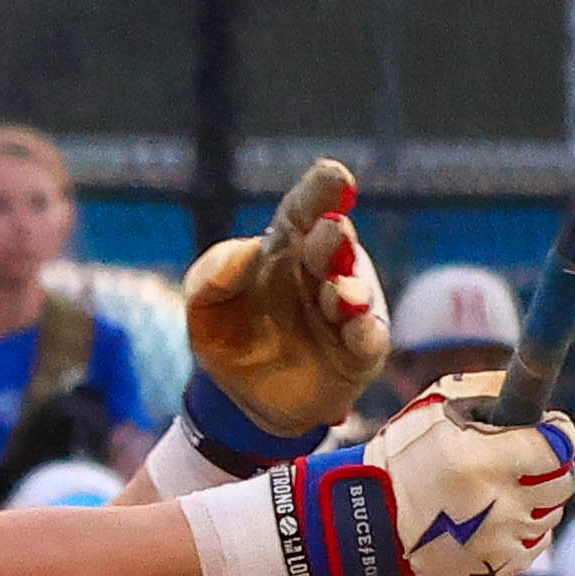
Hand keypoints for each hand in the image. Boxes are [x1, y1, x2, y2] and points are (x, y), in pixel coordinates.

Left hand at [180, 158, 387, 448]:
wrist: (240, 399)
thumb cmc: (227, 336)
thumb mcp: (204, 306)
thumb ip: (213, 274)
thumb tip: (248, 251)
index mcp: (287, 246)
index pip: (306, 208)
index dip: (322, 190)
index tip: (336, 177)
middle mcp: (322, 271)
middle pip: (336, 244)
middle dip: (335, 237)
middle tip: (331, 231)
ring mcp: (344, 312)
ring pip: (357, 291)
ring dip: (351, 288)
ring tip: (337, 292)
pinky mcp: (358, 354)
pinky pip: (370, 340)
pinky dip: (367, 332)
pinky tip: (359, 329)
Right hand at [371, 385, 574, 575]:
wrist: (371, 520)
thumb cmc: (404, 455)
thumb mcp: (437, 405)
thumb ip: (488, 389)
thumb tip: (529, 390)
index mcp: (486, 460)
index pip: (558, 446)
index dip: (559, 432)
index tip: (551, 427)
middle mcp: (499, 504)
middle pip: (562, 481)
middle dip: (549, 465)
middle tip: (527, 459)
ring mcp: (500, 540)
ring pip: (552, 513)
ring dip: (538, 498)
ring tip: (506, 489)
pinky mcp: (498, 567)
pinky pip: (537, 543)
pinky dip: (526, 528)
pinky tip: (500, 517)